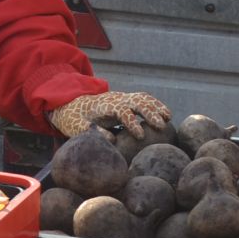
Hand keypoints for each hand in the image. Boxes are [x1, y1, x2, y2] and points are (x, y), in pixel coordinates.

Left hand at [50, 91, 171, 138]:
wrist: (70, 104)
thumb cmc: (73, 119)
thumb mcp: (76, 127)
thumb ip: (92, 131)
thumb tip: (112, 139)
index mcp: (103, 106)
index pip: (121, 111)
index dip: (132, 122)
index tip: (140, 136)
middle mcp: (115, 99)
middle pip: (136, 101)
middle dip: (150, 113)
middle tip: (161, 127)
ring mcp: (121, 98)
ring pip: (142, 98)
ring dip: (156, 107)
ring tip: (168, 119)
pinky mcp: (125, 100)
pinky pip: (143, 99)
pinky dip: (155, 104)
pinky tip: (165, 114)